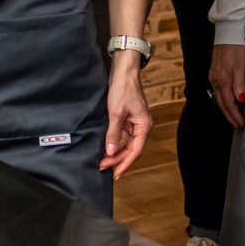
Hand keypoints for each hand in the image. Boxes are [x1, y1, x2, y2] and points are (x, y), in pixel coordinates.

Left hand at [100, 50, 151, 175]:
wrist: (122, 71)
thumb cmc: (123, 89)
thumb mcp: (116, 112)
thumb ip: (113, 133)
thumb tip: (110, 151)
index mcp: (143, 126)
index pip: (135, 150)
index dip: (125, 163)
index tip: (115, 173)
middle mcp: (140, 126)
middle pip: (129, 148)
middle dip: (116, 158)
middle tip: (102, 167)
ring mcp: (133, 122)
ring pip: (124, 143)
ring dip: (113, 151)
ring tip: (101, 160)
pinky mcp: (125, 118)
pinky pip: (120, 134)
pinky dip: (112, 141)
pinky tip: (104, 147)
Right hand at [209, 44, 244, 128]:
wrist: (227, 33)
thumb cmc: (236, 48)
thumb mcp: (240, 65)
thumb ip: (240, 83)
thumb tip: (240, 100)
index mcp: (222, 80)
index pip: (228, 103)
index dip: (234, 115)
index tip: (241, 125)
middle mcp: (215, 80)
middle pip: (221, 103)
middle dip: (229, 116)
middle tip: (237, 126)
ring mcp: (214, 76)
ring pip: (218, 98)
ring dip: (226, 109)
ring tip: (233, 118)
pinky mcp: (215, 72)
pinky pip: (217, 91)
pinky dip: (223, 100)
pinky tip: (227, 102)